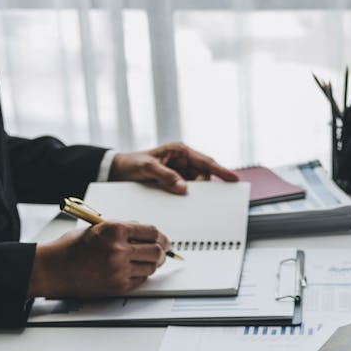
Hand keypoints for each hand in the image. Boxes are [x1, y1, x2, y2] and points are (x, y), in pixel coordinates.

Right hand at [29, 221, 169, 298]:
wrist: (52, 269)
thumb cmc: (70, 248)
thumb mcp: (97, 228)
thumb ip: (122, 229)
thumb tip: (144, 233)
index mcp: (115, 229)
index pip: (151, 232)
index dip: (161, 237)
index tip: (163, 240)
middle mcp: (119, 249)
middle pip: (156, 250)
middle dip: (162, 251)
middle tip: (162, 252)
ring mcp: (119, 269)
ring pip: (151, 267)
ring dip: (151, 265)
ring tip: (146, 262)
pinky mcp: (117, 286)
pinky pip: (140, 280)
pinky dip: (141, 276)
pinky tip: (134, 271)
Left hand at [109, 142, 238, 193]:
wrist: (116, 171)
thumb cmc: (131, 164)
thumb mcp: (146, 168)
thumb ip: (165, 176)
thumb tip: (183, 187)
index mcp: (179, 151)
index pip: (206, 162)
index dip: (221, 171)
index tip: (234, 179)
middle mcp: (182, 160)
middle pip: (203, 175)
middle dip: (202, 186)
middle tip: (197, 196)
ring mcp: (179, 171)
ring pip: (196, 184)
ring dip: (193, 192)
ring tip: (181, 196)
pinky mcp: (174, 181)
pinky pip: (186, 189)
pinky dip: (186, 195)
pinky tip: (180, 199)